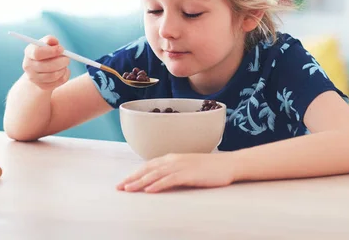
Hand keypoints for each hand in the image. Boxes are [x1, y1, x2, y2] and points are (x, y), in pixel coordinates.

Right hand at [22, 35, 69, 90]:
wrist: (41, 69)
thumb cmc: (46, 52)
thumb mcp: (47, 44)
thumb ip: (50, 40)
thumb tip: (53, 41)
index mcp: (29, 52)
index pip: (37, 53)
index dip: (51, 51)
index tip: (62, 49)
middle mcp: (28, 66)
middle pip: (45, 66)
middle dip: (60, 61)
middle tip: (67, 58)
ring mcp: (34, 78)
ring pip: (54, 75)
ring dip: (63, 68)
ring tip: (64, 63)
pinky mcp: (43, 86)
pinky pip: (59, 81)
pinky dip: (65, 74)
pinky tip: (63, 70)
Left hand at [117, 153, 234, 192]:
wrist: (228, 164)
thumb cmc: (209, 168)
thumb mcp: (187, 168)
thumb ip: (174, 172)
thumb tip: (161, 181)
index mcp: (172, 158)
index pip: (148, 166)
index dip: (134, 174)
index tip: (123, 182)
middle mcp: (173, 160)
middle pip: (148, 169)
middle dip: (132, 178)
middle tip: (119, 187)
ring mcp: (181, 166)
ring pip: (155, 174)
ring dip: (140, 182)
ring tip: (128, 189)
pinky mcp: (189, 174)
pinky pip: (170, 179)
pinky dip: (157, 184)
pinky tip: (149, 190)